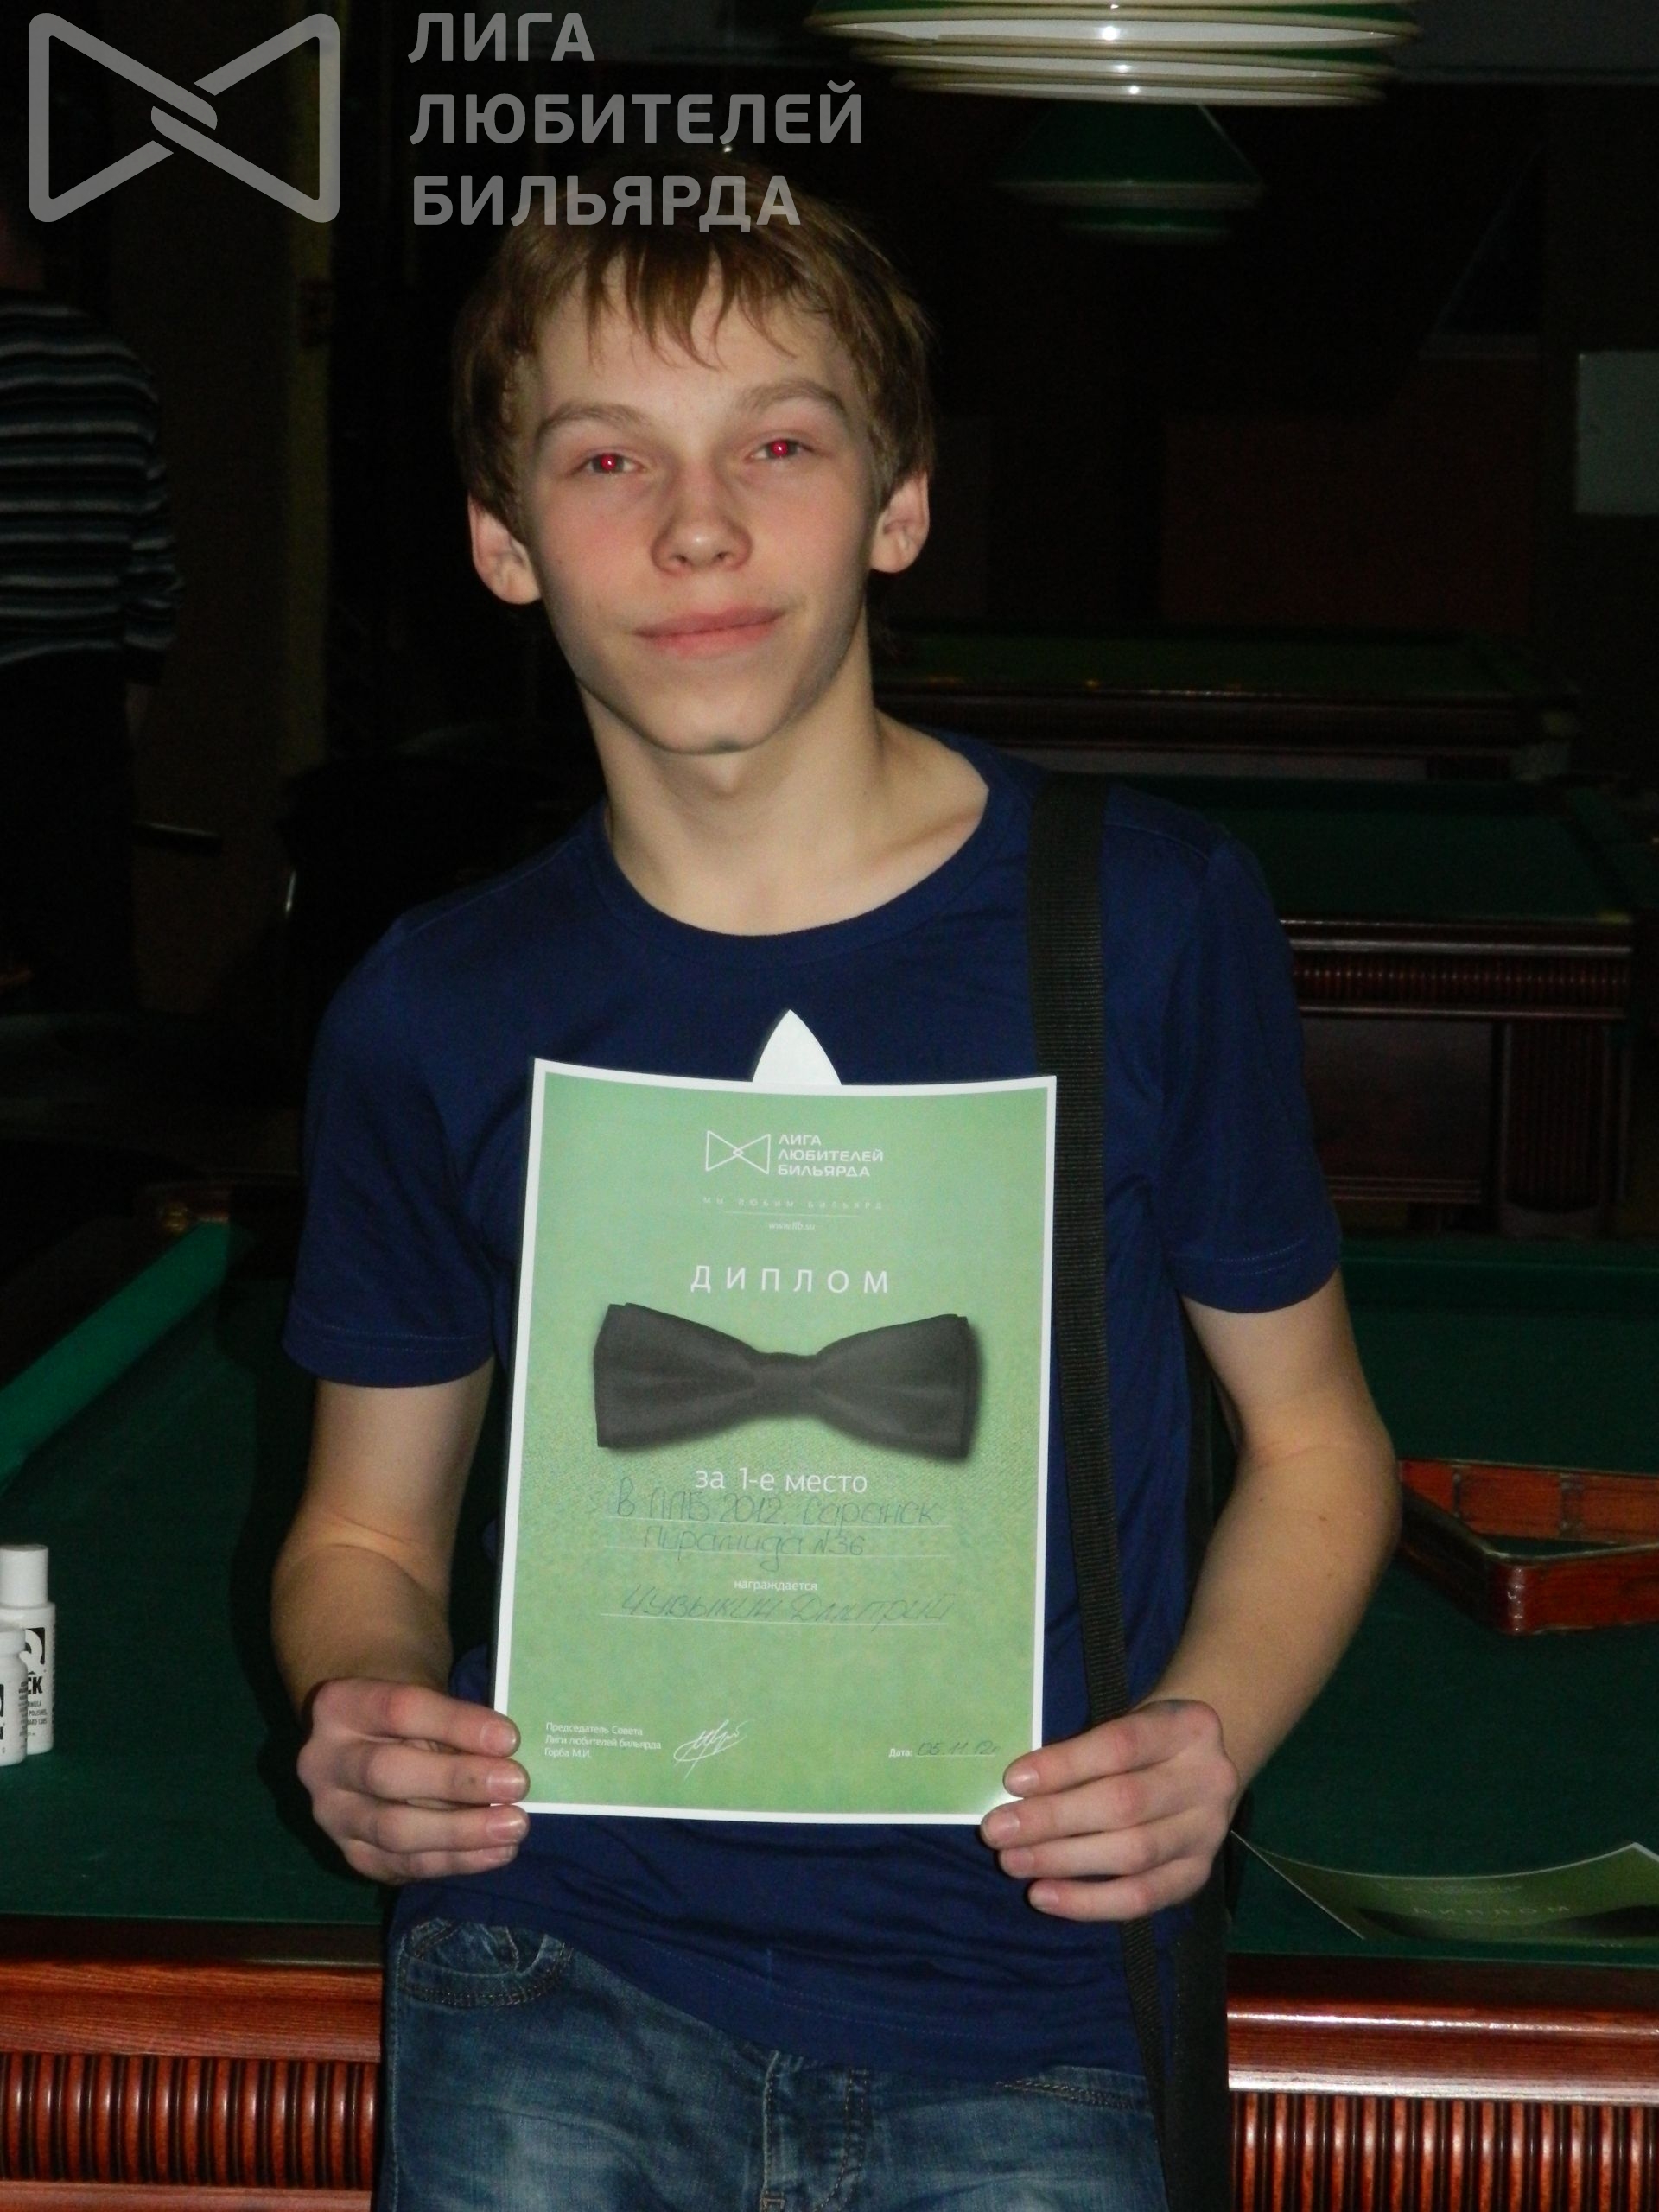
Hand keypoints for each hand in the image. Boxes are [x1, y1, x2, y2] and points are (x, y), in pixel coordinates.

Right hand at [297, 1678, 530, 1883]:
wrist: (367, 1743)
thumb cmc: (409, 1717)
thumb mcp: (425, 1702)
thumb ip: (457, 1724)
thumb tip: (508, 1757)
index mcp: (339, 1705)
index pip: (400, 1709)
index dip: (457, 1724)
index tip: (509, 1737)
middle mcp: (323, 1762)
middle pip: (388, 1773)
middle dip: (458, 1781)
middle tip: (516, 1783)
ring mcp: (333, 1815)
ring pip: (394, 1830)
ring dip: (462, 1831)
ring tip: (514, 1825)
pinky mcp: (352, 1855)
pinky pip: (404, 1866)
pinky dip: (456, 1861)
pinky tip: (496, 1852)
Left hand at [978, 1699, 1237, 1920]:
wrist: (1201, 1763)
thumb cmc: (1142, 1740)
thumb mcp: (1124, 1721)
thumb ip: (1082, 1749)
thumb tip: (1017, 1789)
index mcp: (1189, 1726)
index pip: (1120, 1745)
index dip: (1065, 1765)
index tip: (1013, 1780)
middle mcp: (1209, 1779)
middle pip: (1124, 1804)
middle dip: (1053, 1820)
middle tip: (997, 1830)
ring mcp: (1208, 1832)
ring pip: (1132, 1854)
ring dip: (1063, 1861)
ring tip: (1013, 1862)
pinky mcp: (1198, 1874)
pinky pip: (1142, 1898)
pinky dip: (1088, 1902)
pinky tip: (1044, 1895)